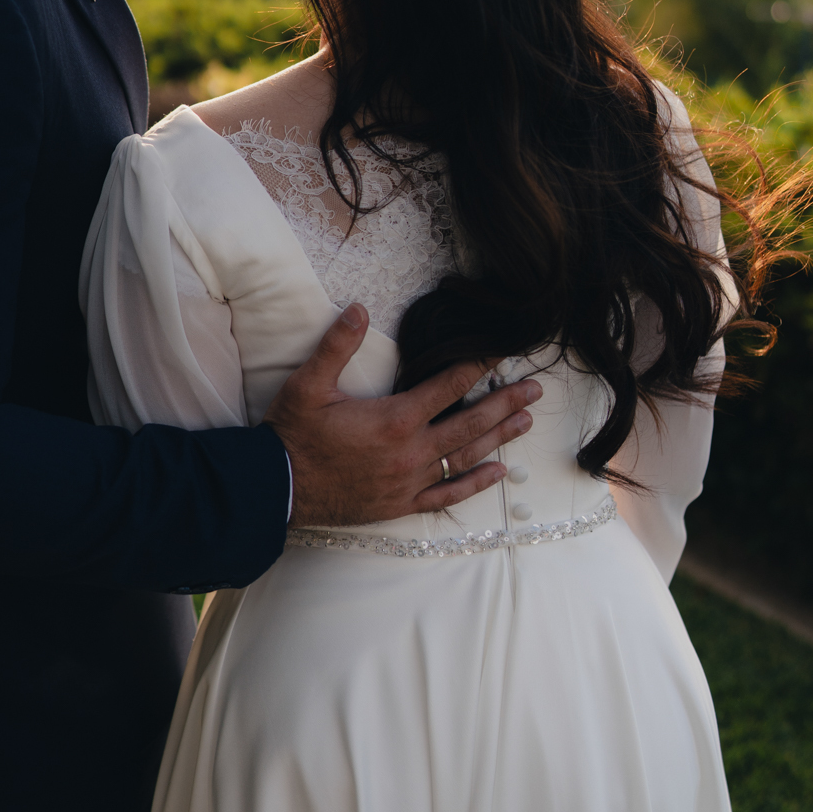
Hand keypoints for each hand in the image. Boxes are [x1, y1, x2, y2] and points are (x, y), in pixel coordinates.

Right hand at [265, 303, 540, 529]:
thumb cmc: (293, 435)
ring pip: (466, 456)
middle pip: (470, 423)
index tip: (500, 353)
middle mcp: (411, 451)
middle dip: (505, 404)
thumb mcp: (309, 384)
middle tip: (534, 390)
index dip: (476, 367)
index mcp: (394, 418)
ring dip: (499, 438)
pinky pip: (448, 494)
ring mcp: (409, 480)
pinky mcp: (402, 503)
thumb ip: (337, 346)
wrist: (278, 488)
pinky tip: (498, 473)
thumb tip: (358, 308)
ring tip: (525, 422)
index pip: (447, 386)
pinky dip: (475, 483)